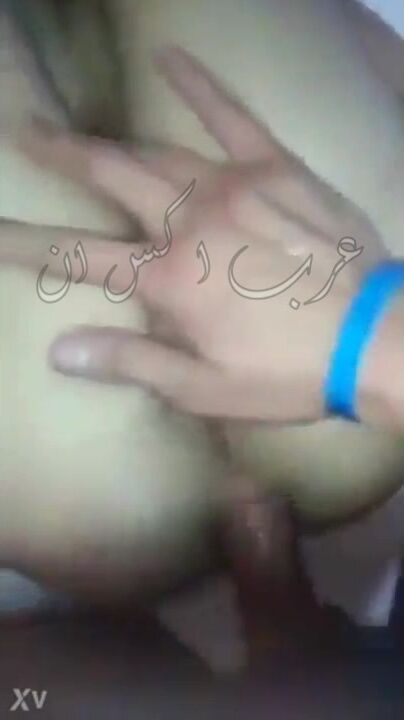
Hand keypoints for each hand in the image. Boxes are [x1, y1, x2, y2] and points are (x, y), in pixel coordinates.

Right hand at [11, 46, 386, 423]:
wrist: (375, 338)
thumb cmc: (288, 372)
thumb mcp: (205, 388)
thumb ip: (132, 362)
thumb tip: (60, 350)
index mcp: (170, 278)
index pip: (80, 257)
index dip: (27, 244)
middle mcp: (191, 220)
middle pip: (111, 178)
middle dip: (62, 156)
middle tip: (25, 133)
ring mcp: (234, 186)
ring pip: (158, 152)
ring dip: (112, 140)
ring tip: (76, 127)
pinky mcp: (277, 169)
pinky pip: (232, 118)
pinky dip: (200, 87)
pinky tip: (170, 57)